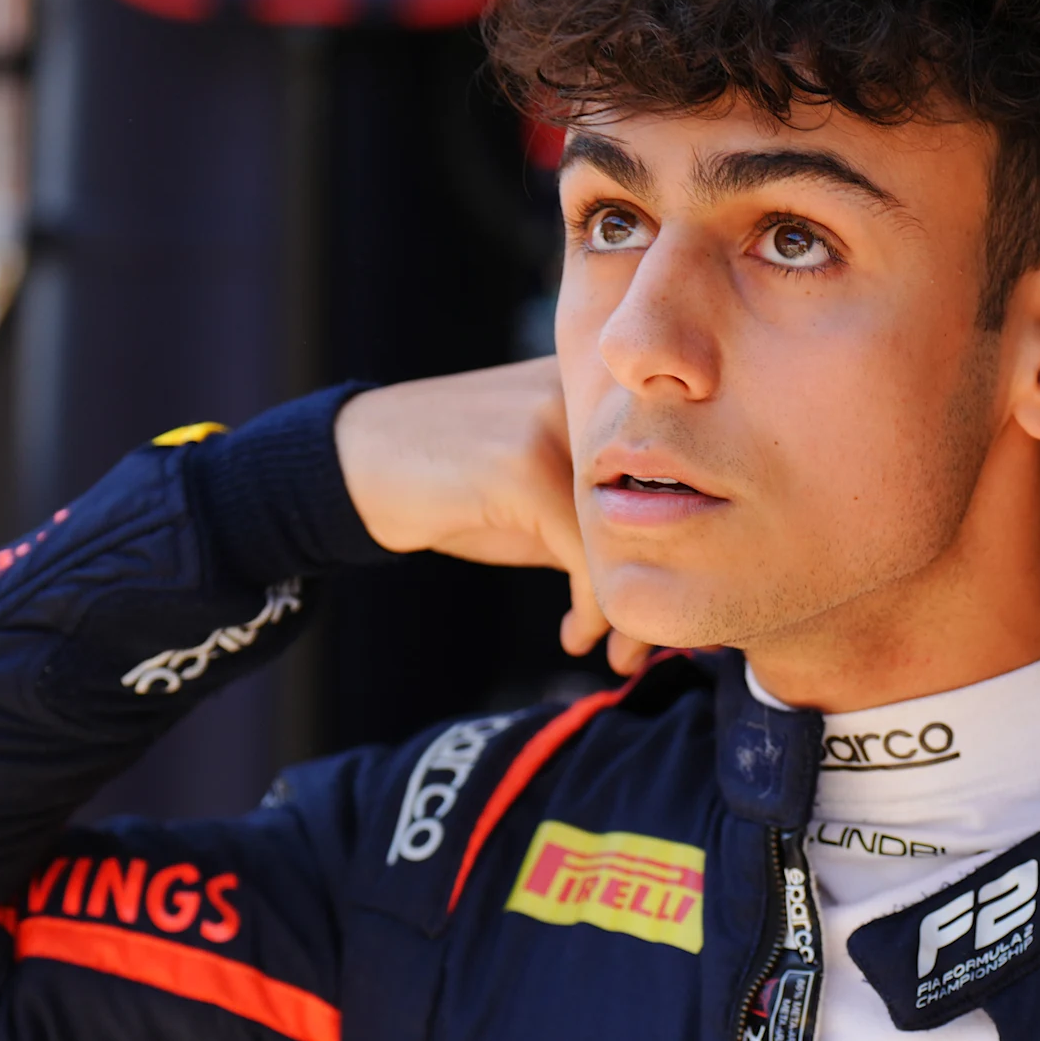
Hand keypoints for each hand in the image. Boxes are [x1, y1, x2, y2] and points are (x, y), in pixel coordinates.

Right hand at [334, 360, 652, 672]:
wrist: (356, 464)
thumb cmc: (457, 484)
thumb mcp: (545, 492)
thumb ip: (604, 510)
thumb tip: (671, 575)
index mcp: (603, 386)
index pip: (674, 471)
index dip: (683, 548)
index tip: (675, 610)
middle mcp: (588, 390)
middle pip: (661, 501)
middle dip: (660, 585)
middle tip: (647, 649)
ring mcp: (557, 422)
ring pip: (628, 533)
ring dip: (628, 610)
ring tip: (619, 654)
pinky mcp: (526, 465)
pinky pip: (585, 553)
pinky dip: (590, 607)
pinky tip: (574, 635)